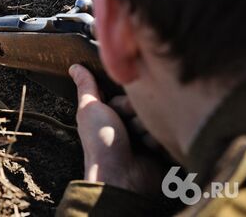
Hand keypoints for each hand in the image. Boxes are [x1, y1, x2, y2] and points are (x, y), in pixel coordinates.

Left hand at [69, 64, 164, 194]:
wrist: (121, 178)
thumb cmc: (100, 144)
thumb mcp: (90, 110)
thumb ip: (87, 87)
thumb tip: (75, 66)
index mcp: (114, 114)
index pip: (130, 94)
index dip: (124, 101)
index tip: (117, 111)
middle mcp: (131, 124)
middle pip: (145, 104)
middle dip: (137, 115)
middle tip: (127, 130)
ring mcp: (148, 137)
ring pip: (158, 118)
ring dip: (148, 130)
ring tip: (138, 144)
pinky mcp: (164, 149)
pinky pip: (170, 134)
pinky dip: (160, 142)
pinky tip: (150, 152)